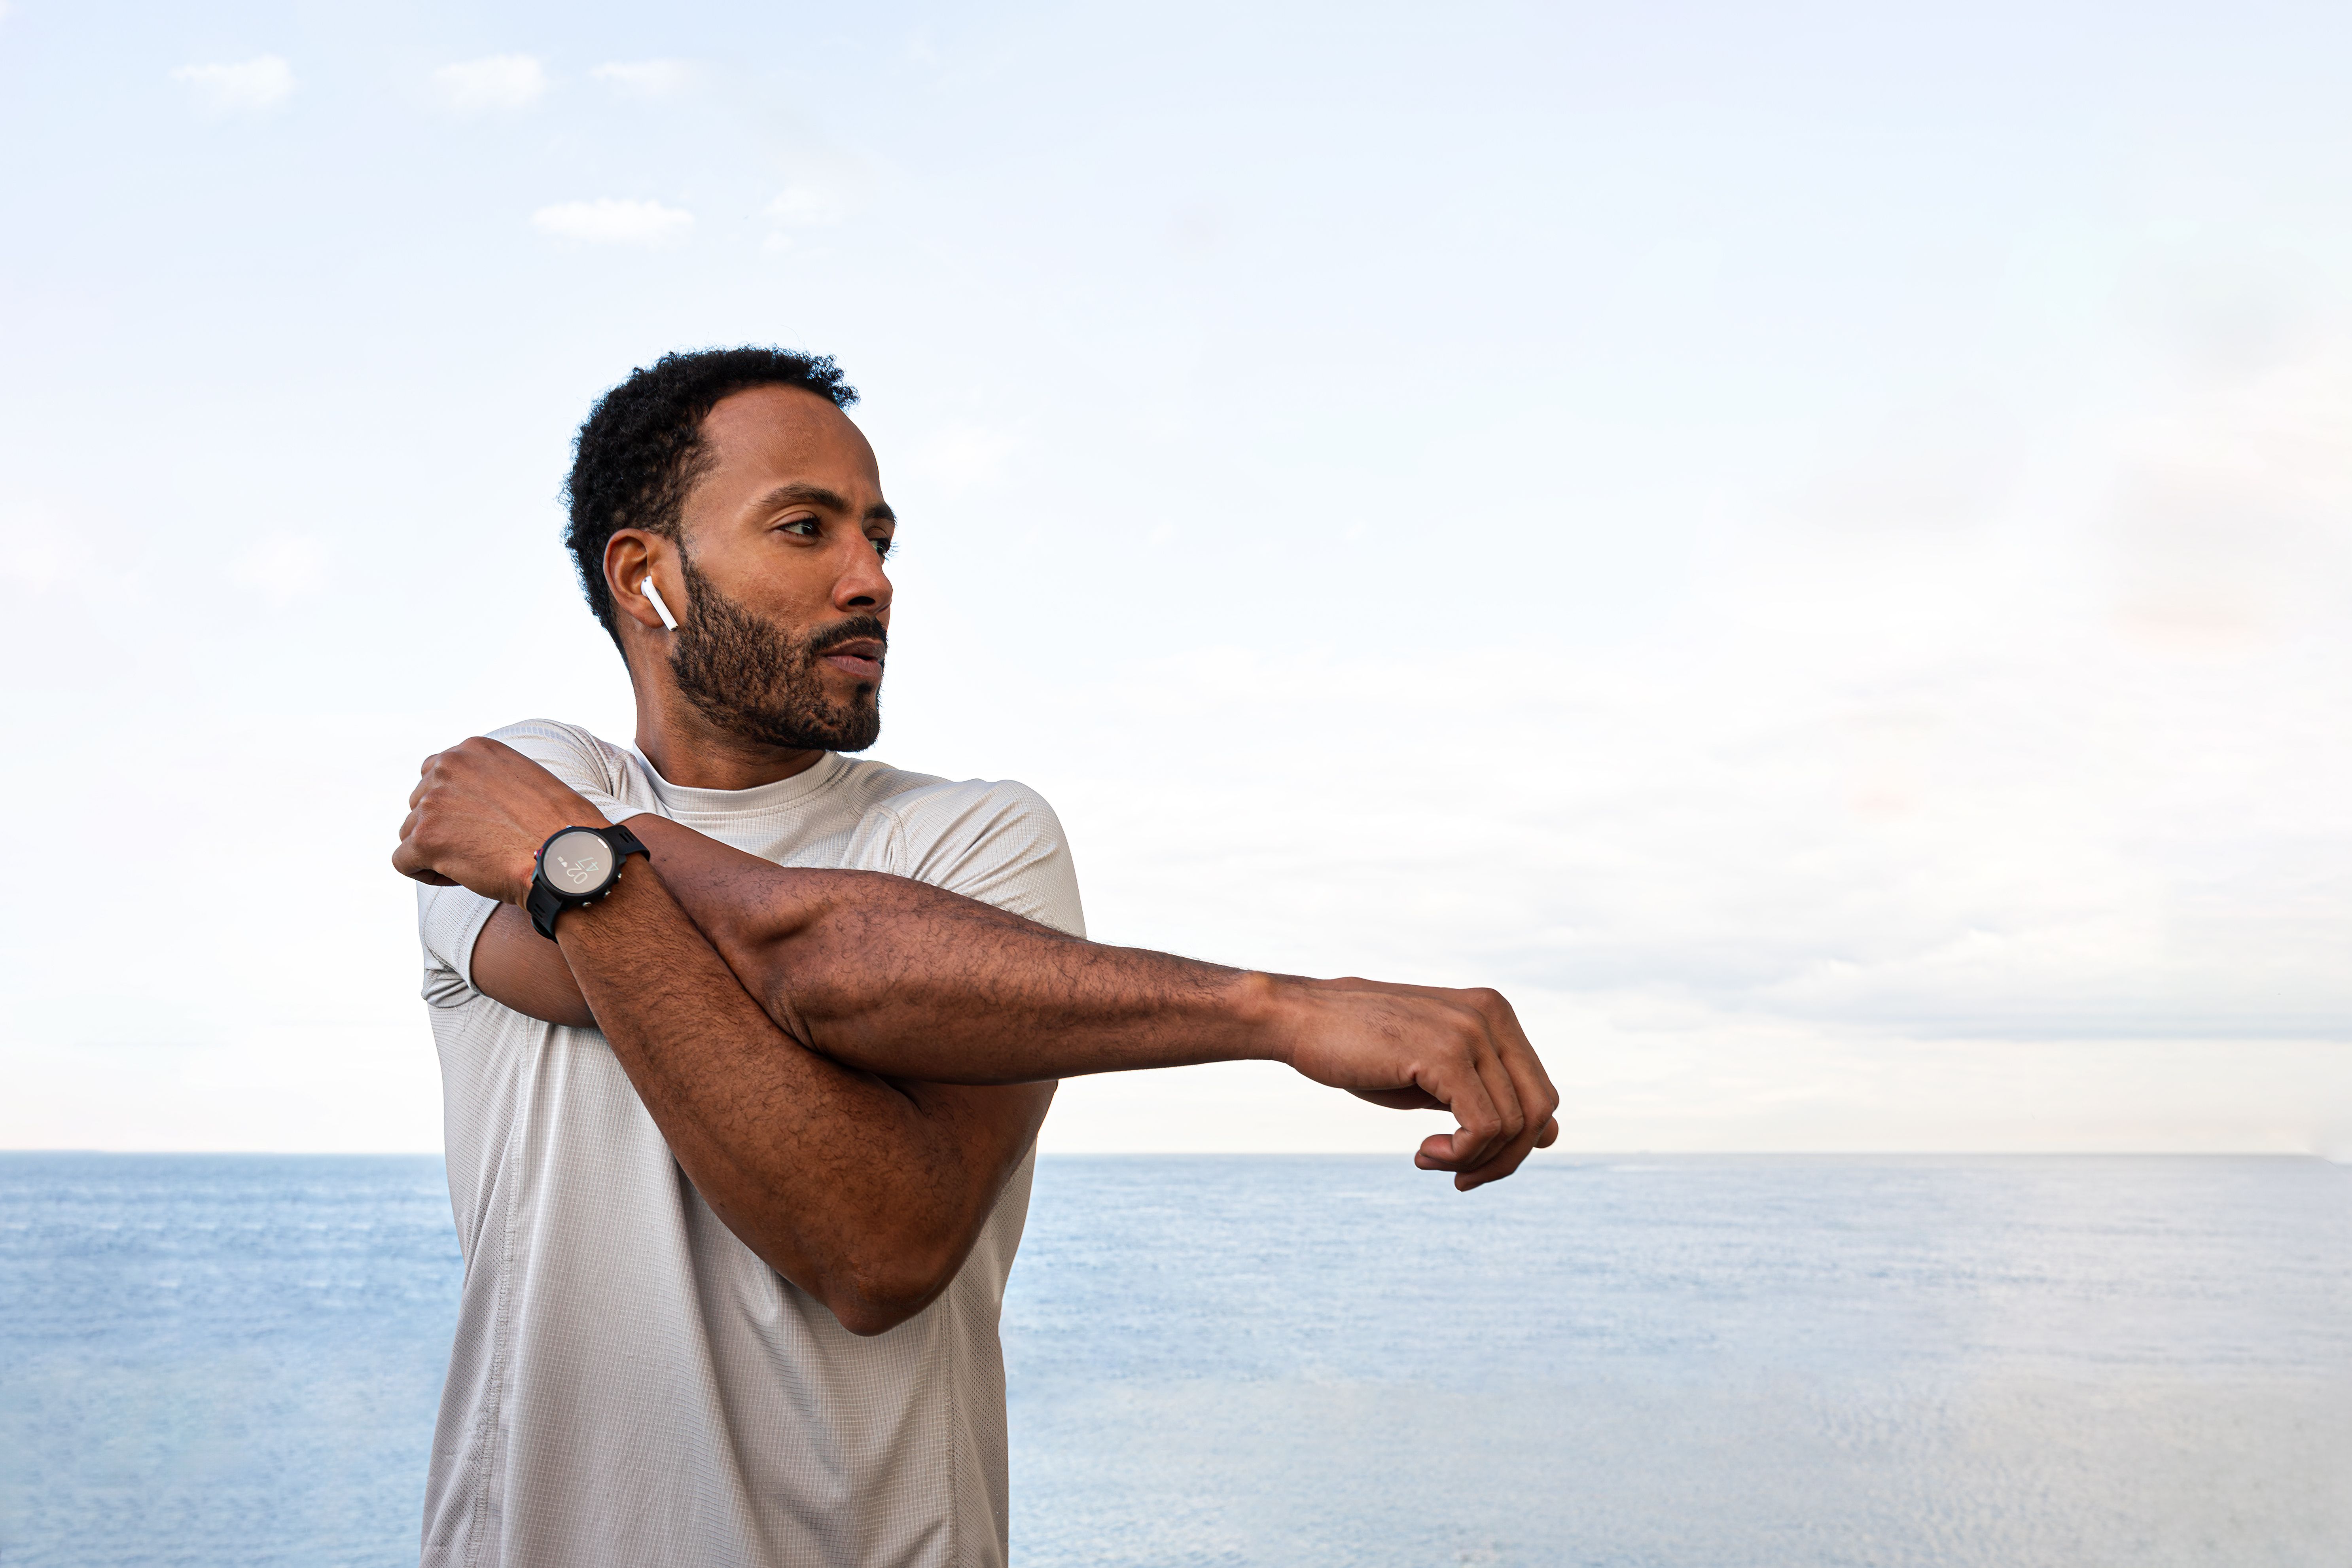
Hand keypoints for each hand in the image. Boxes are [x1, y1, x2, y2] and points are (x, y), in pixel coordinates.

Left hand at [392, 737, 609, 903]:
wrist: (567, 857)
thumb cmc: (558, 829)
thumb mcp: (524, 781)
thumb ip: (487, 780)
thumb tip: (465, 803)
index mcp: (474, 749)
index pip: (437, 773)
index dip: (454, 804)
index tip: (481, 822)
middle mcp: (449, 766)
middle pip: (420, 803)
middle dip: (443, 827)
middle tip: (481, 845)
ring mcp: (433, 801)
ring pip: (410, 832)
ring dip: (436, 851)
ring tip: (476, 862)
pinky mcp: (425, 838)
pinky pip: (403, 861)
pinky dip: (427, 874)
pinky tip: (461, 876)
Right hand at [1270, 976, 1559, 1190]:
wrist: (1301, 1019)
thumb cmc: (1363, 1049)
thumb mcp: (1438, 1076)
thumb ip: (1488, 1096)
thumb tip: (1553, 1136)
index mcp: (1494, 1014)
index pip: (1540, 1091)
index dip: (1518, 1141)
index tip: (1473, 1162)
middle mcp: (1491, 1016)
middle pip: (1540, 1108)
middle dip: (1508, 1158)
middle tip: (1462, 1178)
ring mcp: (1470, 1031)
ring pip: (1514, 1124)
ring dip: (1476, 1160)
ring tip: (1431, 1160)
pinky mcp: (1445, 1053)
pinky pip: (1483, 1126)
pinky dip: (1461, 1154)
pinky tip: (1424, 1153)